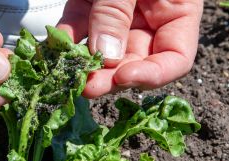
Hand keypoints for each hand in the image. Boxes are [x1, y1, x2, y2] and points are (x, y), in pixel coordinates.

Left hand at [58, 0, 202, 97]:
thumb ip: (118, 12)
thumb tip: (106, 56)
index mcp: (176, 13)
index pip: (174, 60)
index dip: (152, 75)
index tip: (124, 78)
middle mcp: (146, 22)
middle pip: (131, 62)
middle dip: (108, 78)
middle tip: (86, 85)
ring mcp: (114, 17)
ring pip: (100, 52)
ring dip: (82, 65)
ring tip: (67, 71)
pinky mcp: (85, 7)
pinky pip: (74, 29)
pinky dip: (62, 40)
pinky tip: (52, 48)